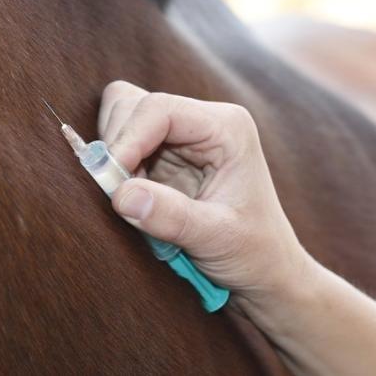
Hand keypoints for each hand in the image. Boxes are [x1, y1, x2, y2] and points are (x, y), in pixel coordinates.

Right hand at [99, 81, 314, 306]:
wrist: (265, 271)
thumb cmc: (254, 252)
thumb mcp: (217, 238)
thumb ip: (171, 216)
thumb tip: (121, 195)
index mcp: (225, 127)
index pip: (159, 109)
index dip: (127, 138)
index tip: (110, 179)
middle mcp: (201, 121)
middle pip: (132, 104)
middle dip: (117, 146)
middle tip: (119, 192)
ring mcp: (180, 135)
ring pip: (121, 118)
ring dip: (113, 155)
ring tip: (131, 195)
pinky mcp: (162, 153)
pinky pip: (121, 142)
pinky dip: (114, 166)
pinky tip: (133, 196)